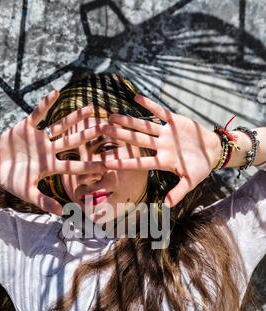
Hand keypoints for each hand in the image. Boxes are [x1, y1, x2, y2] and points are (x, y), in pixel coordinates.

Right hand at [0, 90, 105, 215]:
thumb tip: (61, 213)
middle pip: (72, 141)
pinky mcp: (27, 127)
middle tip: (106, 127)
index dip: (89, 164)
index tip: (107, 163)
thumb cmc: (11, 181)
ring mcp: (39, 138)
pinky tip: (56, 93)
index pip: (74, 165)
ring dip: (74, 117)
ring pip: (60, 126)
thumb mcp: (28, 192)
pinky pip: (38, 114)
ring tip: (90, 108)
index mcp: (51, 166)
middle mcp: (49, 150)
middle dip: (88, 134)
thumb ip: (44, 202)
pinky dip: (46, 104)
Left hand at [101, 95, 220, 206]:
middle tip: (102, 130)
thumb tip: (167, 206)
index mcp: (162, 162)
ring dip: (128, 121)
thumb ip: (178, 192)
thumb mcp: (190, 182)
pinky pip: (160, 112)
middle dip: (120, 136)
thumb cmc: (201, 168)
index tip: (107, 163)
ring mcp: (166, 134)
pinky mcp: (174, 122)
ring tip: (112, 116)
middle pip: (136, 141)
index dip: (124, 162)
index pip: (139, 162)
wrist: (213, 152)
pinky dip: (150, 105)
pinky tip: (136, 99)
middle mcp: (160, 147)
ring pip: (144, 126)